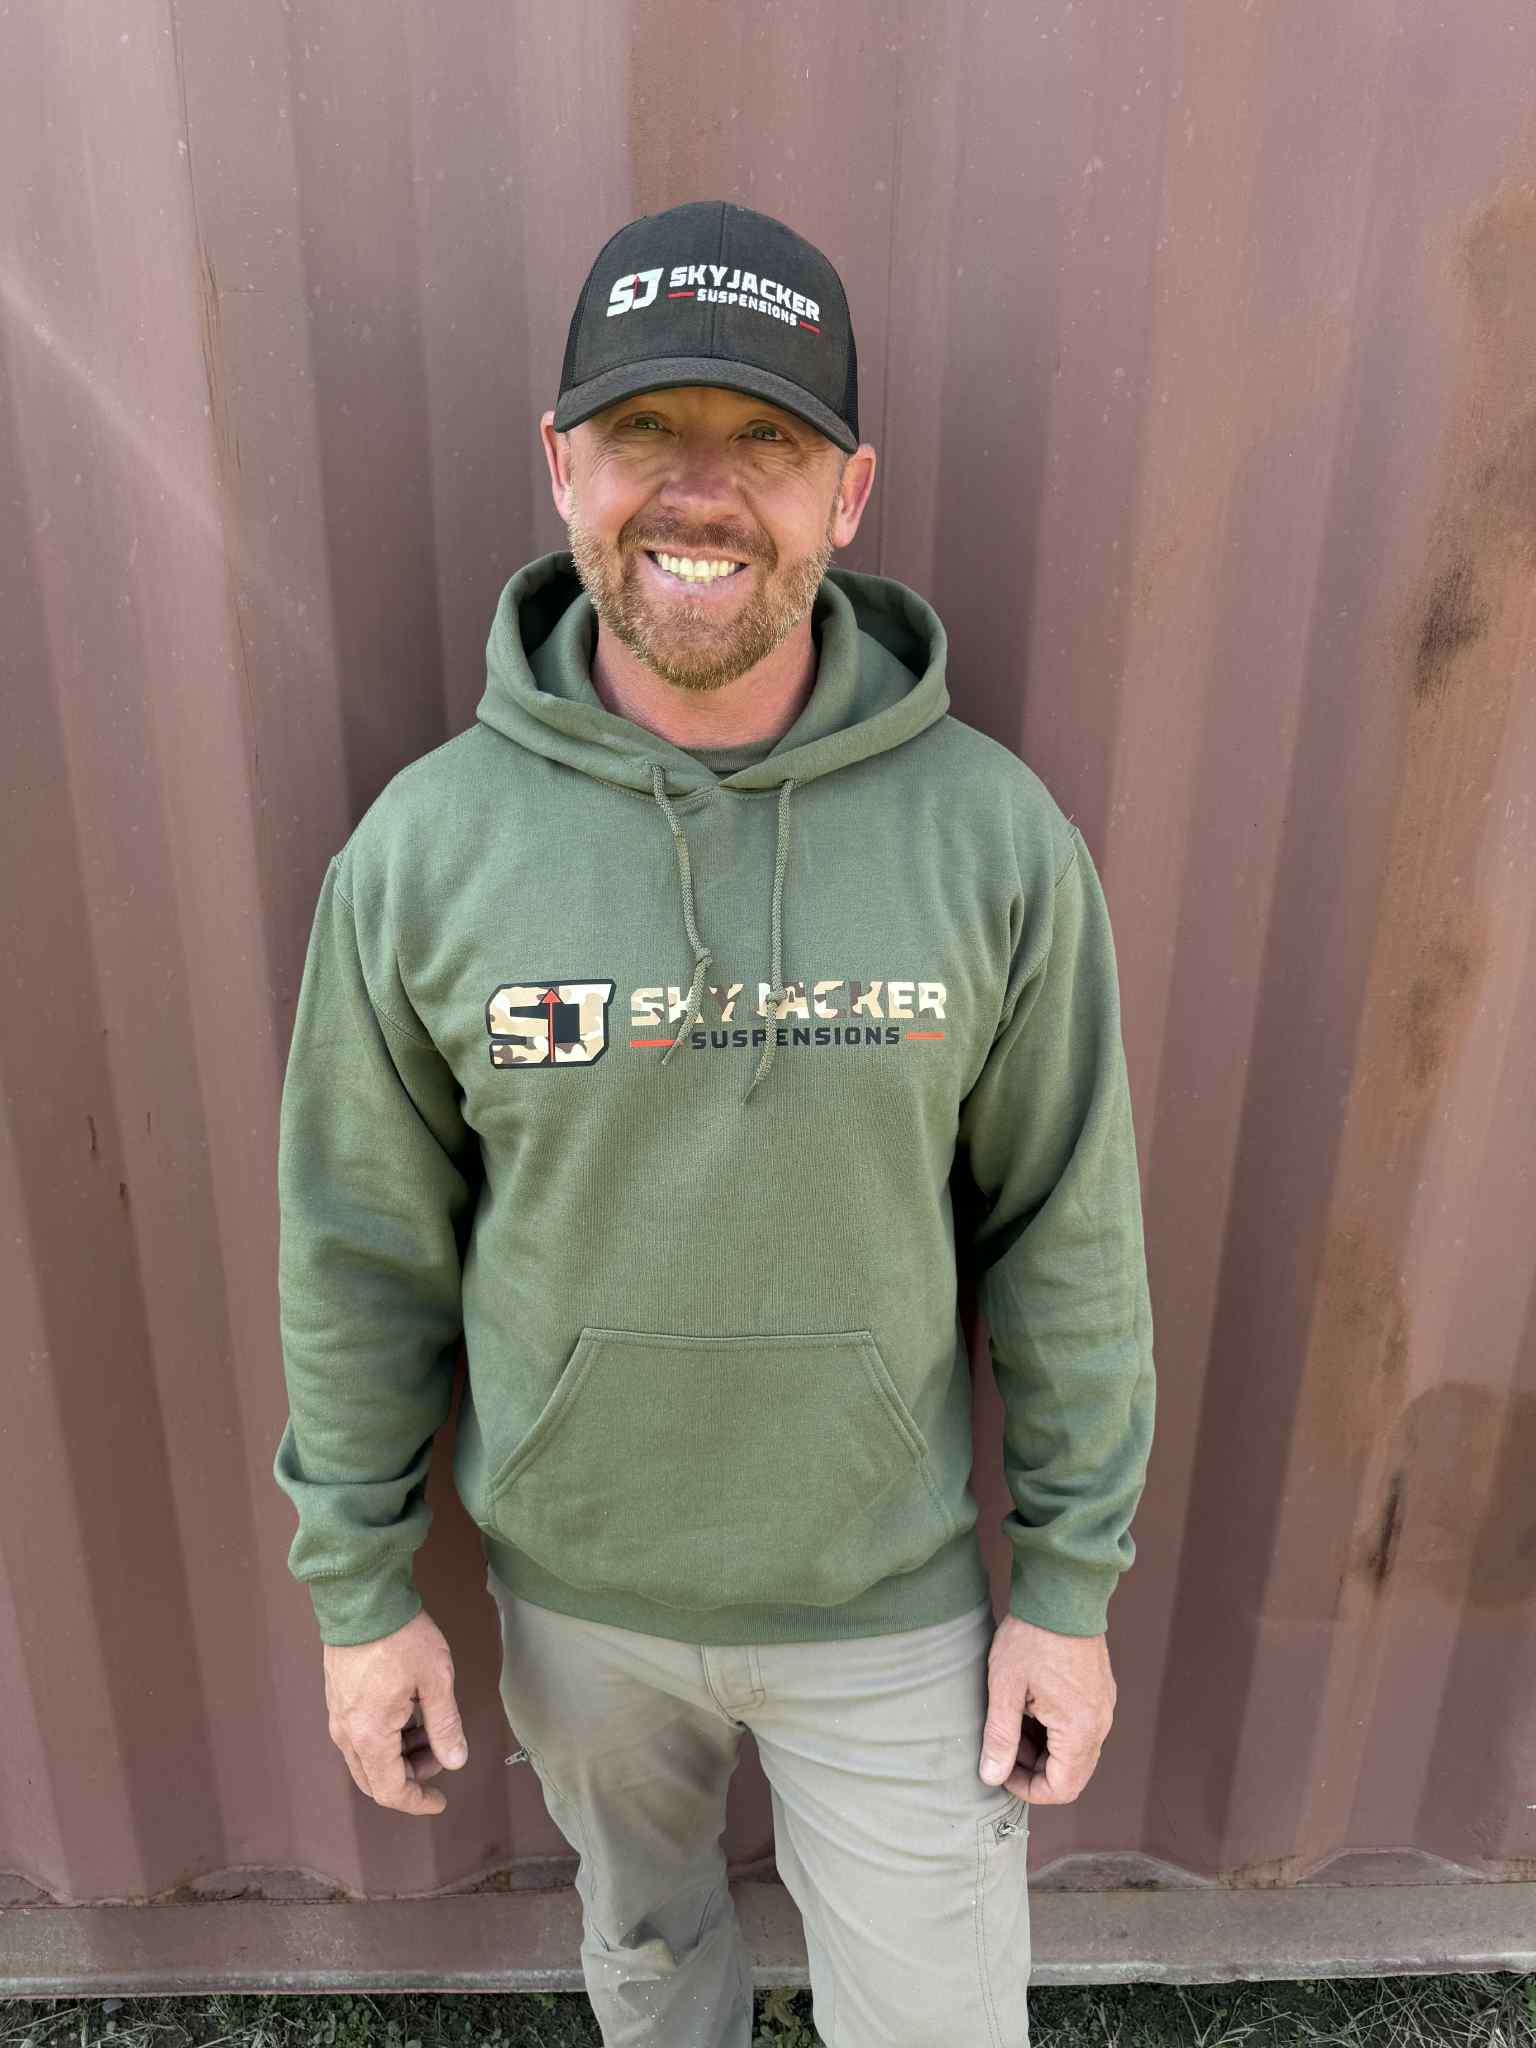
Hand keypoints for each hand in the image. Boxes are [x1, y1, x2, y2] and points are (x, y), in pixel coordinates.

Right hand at [323, 1608, 468, 1815]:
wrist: (362, 1597)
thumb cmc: (399, 1635)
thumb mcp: (435, 1680)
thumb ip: (445, 1725)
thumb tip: (455, 1760)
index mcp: (370, 1735)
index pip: (390, 1790)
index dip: (416, 1802)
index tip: (439, 1800)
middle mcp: (347, 1732)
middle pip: (374, 1779)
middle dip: (410, 1778)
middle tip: (440, 1756)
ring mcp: (338, 1714)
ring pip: (367, 1757)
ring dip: (399, 1756)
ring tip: (430, 1729)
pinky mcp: (338, 1697)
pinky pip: (360, 1735)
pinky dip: (386, 1738)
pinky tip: (410, 1713)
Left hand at [977, 1614, 1115, 1804]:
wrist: (1061, 1590)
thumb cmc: (1032, 1637)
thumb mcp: (1005, 1688)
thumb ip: (1000, 1737)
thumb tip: (991, 1776)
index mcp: (1080, 1729)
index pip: (1062, 1788)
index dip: (1028, 1790)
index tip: (1001, 1773)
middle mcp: (1100, 1723)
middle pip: (1072, 1772)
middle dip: (1035, 1770)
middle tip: (1003, 1748)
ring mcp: (1103, 1705)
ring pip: (1076, 1750)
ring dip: (1044, 1749)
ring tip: (1011, 1724)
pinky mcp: (1100, 1690)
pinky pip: (1081, 1726)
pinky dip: (1055, 1730)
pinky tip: (1029, 1707)